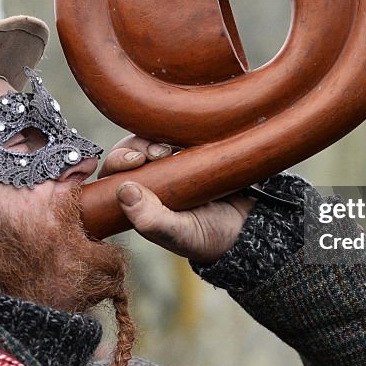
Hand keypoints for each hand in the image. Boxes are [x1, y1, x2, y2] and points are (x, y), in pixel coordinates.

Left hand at [98, 135, 255, 264]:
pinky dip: (180, 129)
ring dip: (157, 136)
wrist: (251, 225)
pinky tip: (191, 137)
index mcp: (141, 199)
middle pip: (131, 149)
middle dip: (137, 146)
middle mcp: (153, 177)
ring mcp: (174, 161)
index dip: (118, 162)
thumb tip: (125, 190)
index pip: (114, 174)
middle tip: (158, 153)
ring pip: (152, 136)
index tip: (134, 162)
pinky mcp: (195, 148)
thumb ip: (151, 220)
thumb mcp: (180, 234)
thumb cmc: (210, 236)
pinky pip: (180, 131)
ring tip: (172, 148)